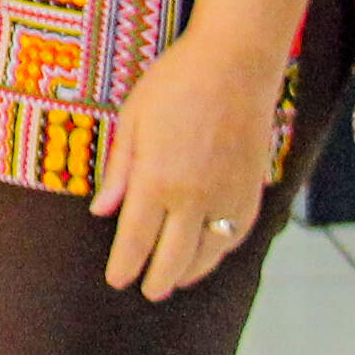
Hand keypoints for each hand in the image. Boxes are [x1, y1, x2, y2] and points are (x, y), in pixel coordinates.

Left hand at [94, 20, 283, 296]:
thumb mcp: (132, 120)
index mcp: (157, 179)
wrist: (237, 63)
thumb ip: (120, 170)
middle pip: (173, 259)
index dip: (125, 266)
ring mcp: (228, 196)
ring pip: (209, 254)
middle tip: (146, 291)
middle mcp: (194, 196)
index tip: (118, 280)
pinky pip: (236, 235)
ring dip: (189, 272)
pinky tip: (207, 252)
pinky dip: (220, 251)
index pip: (136, 240)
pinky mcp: (252, 190)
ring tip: (174, 279)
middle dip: (157, 280)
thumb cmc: (176, 83)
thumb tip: (102, 211)